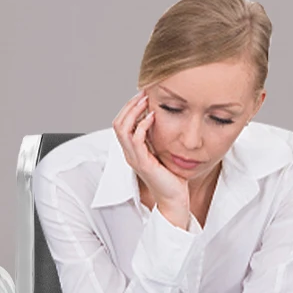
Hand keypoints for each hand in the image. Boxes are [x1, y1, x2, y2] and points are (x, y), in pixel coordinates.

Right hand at [113, 91, 189, 227]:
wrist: (174, 199)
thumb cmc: (171, 178)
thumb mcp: (162, 153)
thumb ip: (158, 139)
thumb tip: (162, 120)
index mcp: (132, 151)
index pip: (121, 124)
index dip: (129, 108)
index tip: (142, 95)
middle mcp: (129, 154)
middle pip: (118, 123)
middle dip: (129, 105)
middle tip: (143, 92)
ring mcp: (134, 158)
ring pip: (122, 129)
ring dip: (133, 111)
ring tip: (146, 99)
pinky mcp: (143, 163)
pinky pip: (136, 140)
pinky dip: (142, 125)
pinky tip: (152, 116)